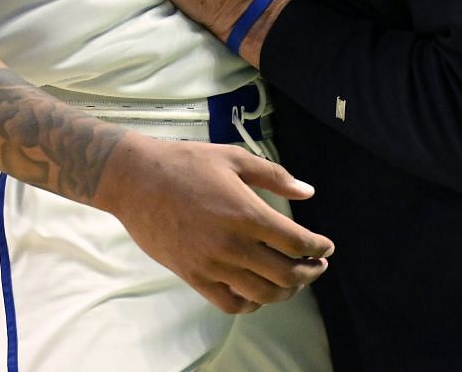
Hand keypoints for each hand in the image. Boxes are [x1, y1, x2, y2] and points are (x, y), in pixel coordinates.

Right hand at [94, 132, 332, 313]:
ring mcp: (212, 264)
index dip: (318, 248)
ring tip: (292, 281)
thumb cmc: (186, 163)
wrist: (135, 180)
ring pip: (262, 294)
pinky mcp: (193, 276)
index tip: (326, 247)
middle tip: (317, 266)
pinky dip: (251, 303)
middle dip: (310, 273)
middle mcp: (233, 244)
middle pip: (286, 274)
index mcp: (247, 213)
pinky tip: (257, 291)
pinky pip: (229, 303)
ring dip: (285, 291)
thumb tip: (309, 192)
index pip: (297, 242)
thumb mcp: (234, 158)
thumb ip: (275, 176)